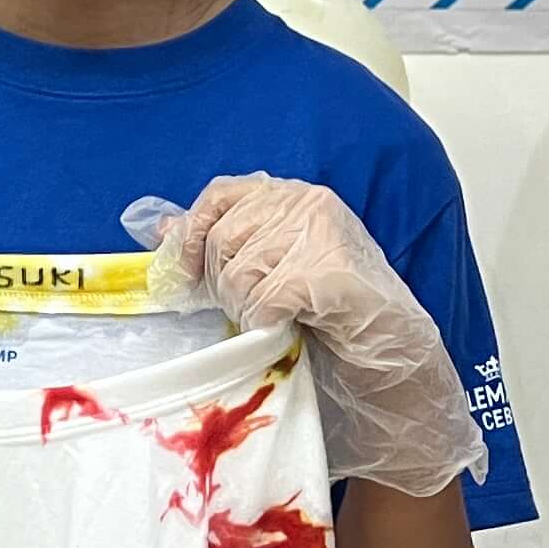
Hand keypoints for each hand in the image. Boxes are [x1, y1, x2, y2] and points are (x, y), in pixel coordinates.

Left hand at [124, 176, 480, 498]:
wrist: (387, 352)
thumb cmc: (326, 312)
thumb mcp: (268, 267)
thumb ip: (220, 243)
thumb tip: (161, 226)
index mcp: (290, 195)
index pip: (219, 195)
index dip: (191, 235)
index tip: (183, 276)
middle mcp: (308, 203)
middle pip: (223, 238)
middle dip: (224, 285)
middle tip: (251, 307)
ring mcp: (323, 233)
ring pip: (239, 271)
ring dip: (247, 307)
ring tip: (277, 316)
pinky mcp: (331, 270)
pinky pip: (265, 298)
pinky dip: (267, 321)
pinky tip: (288, 325)